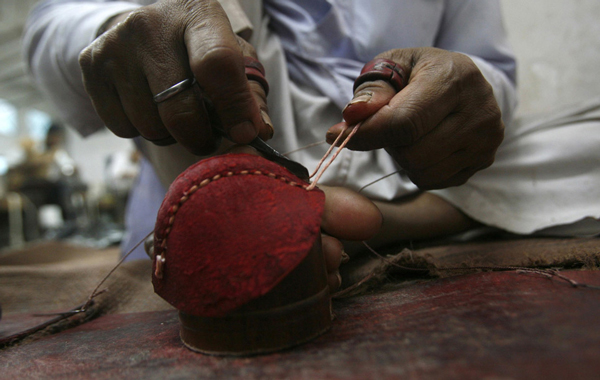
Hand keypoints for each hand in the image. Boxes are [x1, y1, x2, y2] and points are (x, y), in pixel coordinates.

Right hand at [79, 0, 270, 154]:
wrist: (145, 30)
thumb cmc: (200, 50)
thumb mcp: (233, 59)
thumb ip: (250, 97)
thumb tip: (258, 133)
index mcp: (198, 14)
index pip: (217, 63)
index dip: (233, 106)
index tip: (245, 134)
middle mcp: (151, 23)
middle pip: (179, 109)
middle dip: (200, 137)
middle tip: (208, 139)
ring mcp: (116, 44)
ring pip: (149, 126)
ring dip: (169, 135)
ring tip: (174, 112)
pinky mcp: (91, 65)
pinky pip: (122, 129)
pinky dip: (140, 131)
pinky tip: (147, 106)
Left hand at [327, 48, 503, 189]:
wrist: (462, 82)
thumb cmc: (419, 73)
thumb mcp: (393, 67)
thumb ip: (372, 89)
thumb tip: (353, 115)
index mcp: (454, 78)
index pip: (404, 121)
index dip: (366, 134)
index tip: (335, 134)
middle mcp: (479, 110)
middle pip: (412, 153)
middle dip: (389, 143)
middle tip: (389, 125)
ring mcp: (485, 140)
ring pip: (422, 172)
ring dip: (403, 158)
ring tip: (410, 133)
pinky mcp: (484, 160)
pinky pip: (434, 181)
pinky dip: (419, 168)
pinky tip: (425, 144)